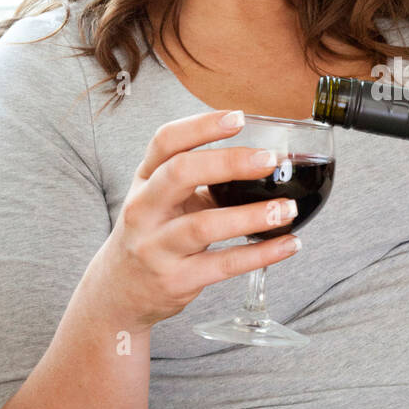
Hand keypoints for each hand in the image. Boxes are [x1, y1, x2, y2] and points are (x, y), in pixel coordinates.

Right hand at [90, 109, 301, 331]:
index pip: (166, 141)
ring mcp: (156, 247)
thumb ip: (199, 177)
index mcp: (145, 179)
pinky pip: (222, 265)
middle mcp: (144, 209)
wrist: (119, 290)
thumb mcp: (161, 197)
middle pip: (180, 173)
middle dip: (228, 163)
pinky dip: (260, 254)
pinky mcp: (175, 280)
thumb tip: (265, 160)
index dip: (202, 126)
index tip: (239, 117)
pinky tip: (288, 244)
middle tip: (269, 161)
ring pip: (203, 225)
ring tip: (287, 208)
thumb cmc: (153, 233)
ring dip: (251, 215)